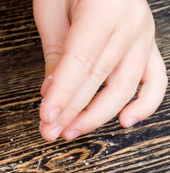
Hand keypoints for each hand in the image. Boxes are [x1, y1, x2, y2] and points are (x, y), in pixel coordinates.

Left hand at [33, 0, 166, 140]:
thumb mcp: (52, 7)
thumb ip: (55, 50)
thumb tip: (50, 91)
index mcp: (104, 10)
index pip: (80, 62)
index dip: (62, 93)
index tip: (46, 116)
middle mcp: (130, 24)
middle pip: (100, 78)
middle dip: (71, 111)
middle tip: (48, 131)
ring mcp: (143, 36)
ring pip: (125, 86)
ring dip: (96, 115)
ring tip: (70, 131)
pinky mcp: (148, 45)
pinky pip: (155, 80)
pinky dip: (145, 104)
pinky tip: (125, 121)